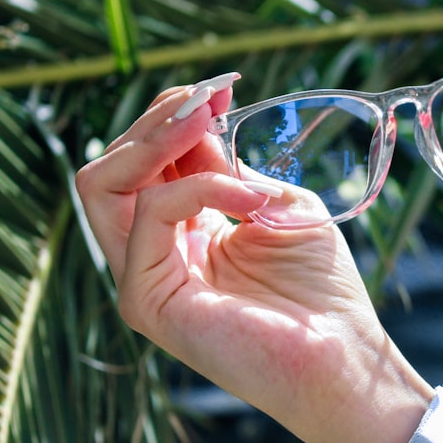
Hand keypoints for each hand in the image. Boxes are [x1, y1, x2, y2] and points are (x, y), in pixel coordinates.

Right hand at [74, 77, 433, 442]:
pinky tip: (247, 197)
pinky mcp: (146, 300)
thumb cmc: (319, 286)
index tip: (220, 90)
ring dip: (154, 138)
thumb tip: (194, 115)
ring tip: (205, 120)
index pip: (148, 161)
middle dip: (155, 119)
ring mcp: (142, 278)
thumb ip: (225, 168)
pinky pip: (149, 215)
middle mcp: (152, 252)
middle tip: (206, 98)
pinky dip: (198, 188)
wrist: (341, 352)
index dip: (176, 115)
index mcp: (179, 231)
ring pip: (101, 184)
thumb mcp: (272, 203)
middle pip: (111, 167)